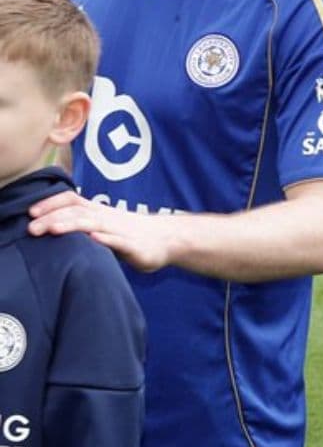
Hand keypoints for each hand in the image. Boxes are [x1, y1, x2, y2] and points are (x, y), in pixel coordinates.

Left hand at [27, 190, 174, 270]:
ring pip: (93, 224)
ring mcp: (121, 231)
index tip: (30, 212)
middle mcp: (107, 217)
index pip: (71, 200)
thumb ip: (83, 222)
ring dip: (71, 225)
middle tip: (31, 228)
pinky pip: (119, 241)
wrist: (169, 240)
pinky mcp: (135, 246)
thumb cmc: (132, 234)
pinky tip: (94, 239)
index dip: (50, 203)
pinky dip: (106, 239)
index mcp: (98, 211)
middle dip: (52, 217)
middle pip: (76, 211)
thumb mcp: (105, 224)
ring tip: (53, 230)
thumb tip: (52, 225)